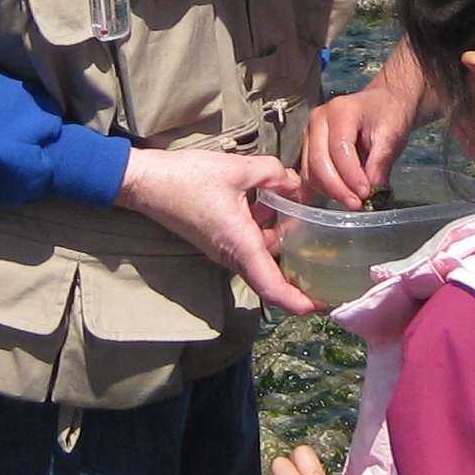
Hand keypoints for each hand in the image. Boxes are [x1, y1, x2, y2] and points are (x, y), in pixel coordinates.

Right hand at [113, 147, 318, 315]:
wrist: (146, 181)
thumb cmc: (188, 178)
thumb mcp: (238, 169)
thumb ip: (273, 174)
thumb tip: (294, 183)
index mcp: (240, 244)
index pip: (273, 288)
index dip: (299, 302)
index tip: (323, 305)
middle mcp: (232, 254)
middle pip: (272, 275)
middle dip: (300, 272)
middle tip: (329, 262)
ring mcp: (223, 247)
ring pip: (262, 254)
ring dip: (283, 241)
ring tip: (307, 218)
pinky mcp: (217, 237)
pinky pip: (249, 242)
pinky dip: (267, 229)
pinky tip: (277, 201)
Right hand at [304, 43, 429, 206]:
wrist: (384, 101)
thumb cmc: (389, 113)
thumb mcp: (392, 135)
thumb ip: (380, 163)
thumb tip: (372, 194)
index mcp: (340, 111)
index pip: (339, 149)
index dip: (351, 175)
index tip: (366, 194)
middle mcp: (319, 119)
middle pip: (319, 161)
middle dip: (338, 188)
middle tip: (357, 204)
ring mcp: (311, 132)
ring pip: (311, 169)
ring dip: (330, 190)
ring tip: (353, 201)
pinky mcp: (310, 146)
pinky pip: (309, 172)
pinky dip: (320, 188)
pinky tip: (334, 199)